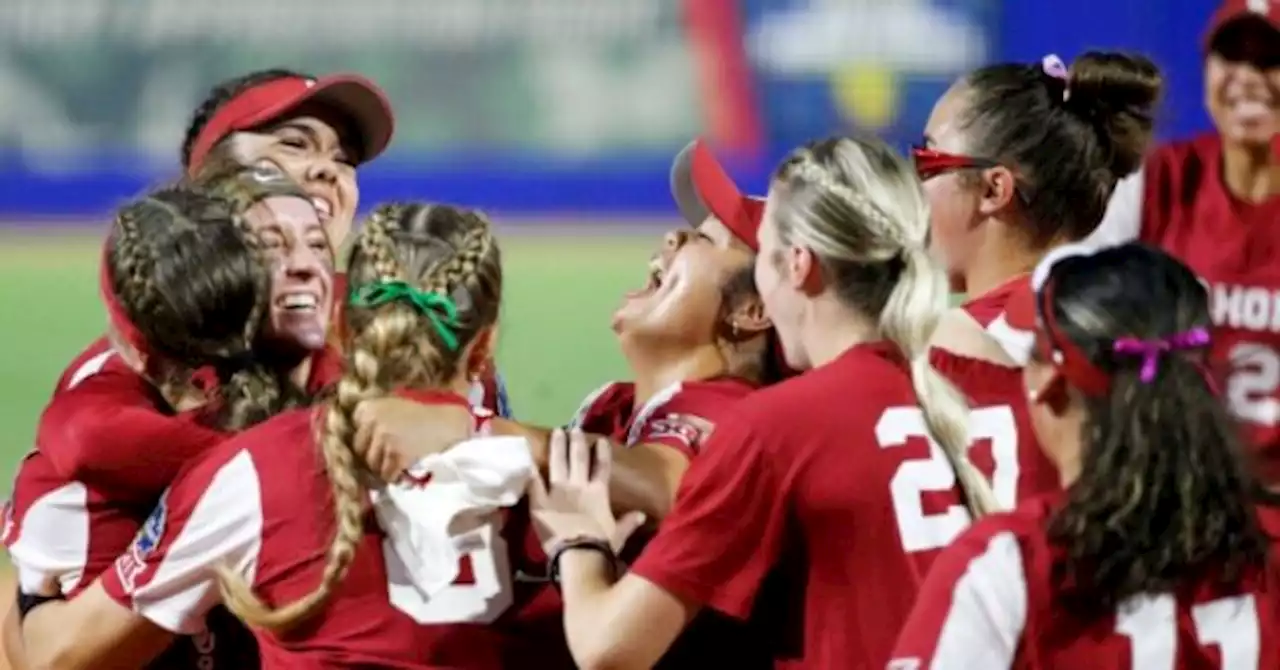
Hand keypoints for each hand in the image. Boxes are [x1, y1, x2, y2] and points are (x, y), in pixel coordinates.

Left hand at [352, 398, 472, 481]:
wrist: (451, 425)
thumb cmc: (426, 415)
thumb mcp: (395, 407)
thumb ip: (375, 418)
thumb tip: (359, 440)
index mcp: (370, 407)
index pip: (354, 429)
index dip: (367, 438)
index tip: (377, 441)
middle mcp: (373, 422)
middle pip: (360, 450)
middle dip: (373, 456)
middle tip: (389, 457)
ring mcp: (383, 440)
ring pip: (373, 465)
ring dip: (384, 468)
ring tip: (399, 464)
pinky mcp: (395, 457)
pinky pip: (387, 475)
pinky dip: (396, 477)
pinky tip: (406, 471)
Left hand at [528, 429, 645, 553]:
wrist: (578, 555)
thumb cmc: (600, 545)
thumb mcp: (618, 534)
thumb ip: (628, 522)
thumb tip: (642, 515)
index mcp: (598, 493)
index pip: (601, 467)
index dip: (601, 452)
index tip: (600, 440)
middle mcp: (578, 486)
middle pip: (578, 458)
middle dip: (576, 442)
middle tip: (573, 428)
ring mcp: (558, 492)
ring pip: (558, 463)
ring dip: (558, 447)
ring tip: (557, 432)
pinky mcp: (540, 502)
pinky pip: (535, 484)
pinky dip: (532, 473)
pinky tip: (529, 460)